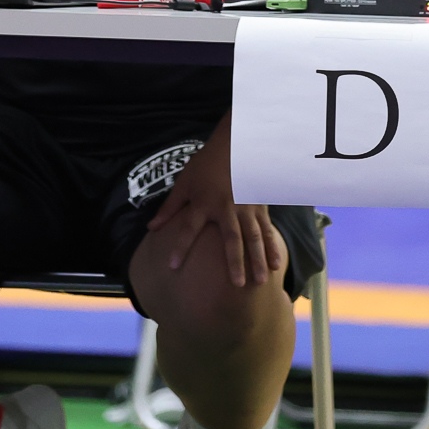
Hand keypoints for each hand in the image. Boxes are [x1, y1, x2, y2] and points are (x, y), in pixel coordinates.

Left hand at [145, 116, 286, 288]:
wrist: (236, 144)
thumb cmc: (206, 164)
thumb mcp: (185, 182)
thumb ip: (170, 207)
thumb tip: (151, 227)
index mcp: (204, 202)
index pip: (188, 228)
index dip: (179, 246)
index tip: (172, 266)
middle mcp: (227, 208)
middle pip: (232, 239)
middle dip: (235, 262)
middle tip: (238, 285)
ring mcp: (246, 207)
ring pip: (254, 237)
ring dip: (258, 259)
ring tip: (262, 280)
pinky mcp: (260, 206)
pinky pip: (267, 230)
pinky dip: (272, 247)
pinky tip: (277, 263)